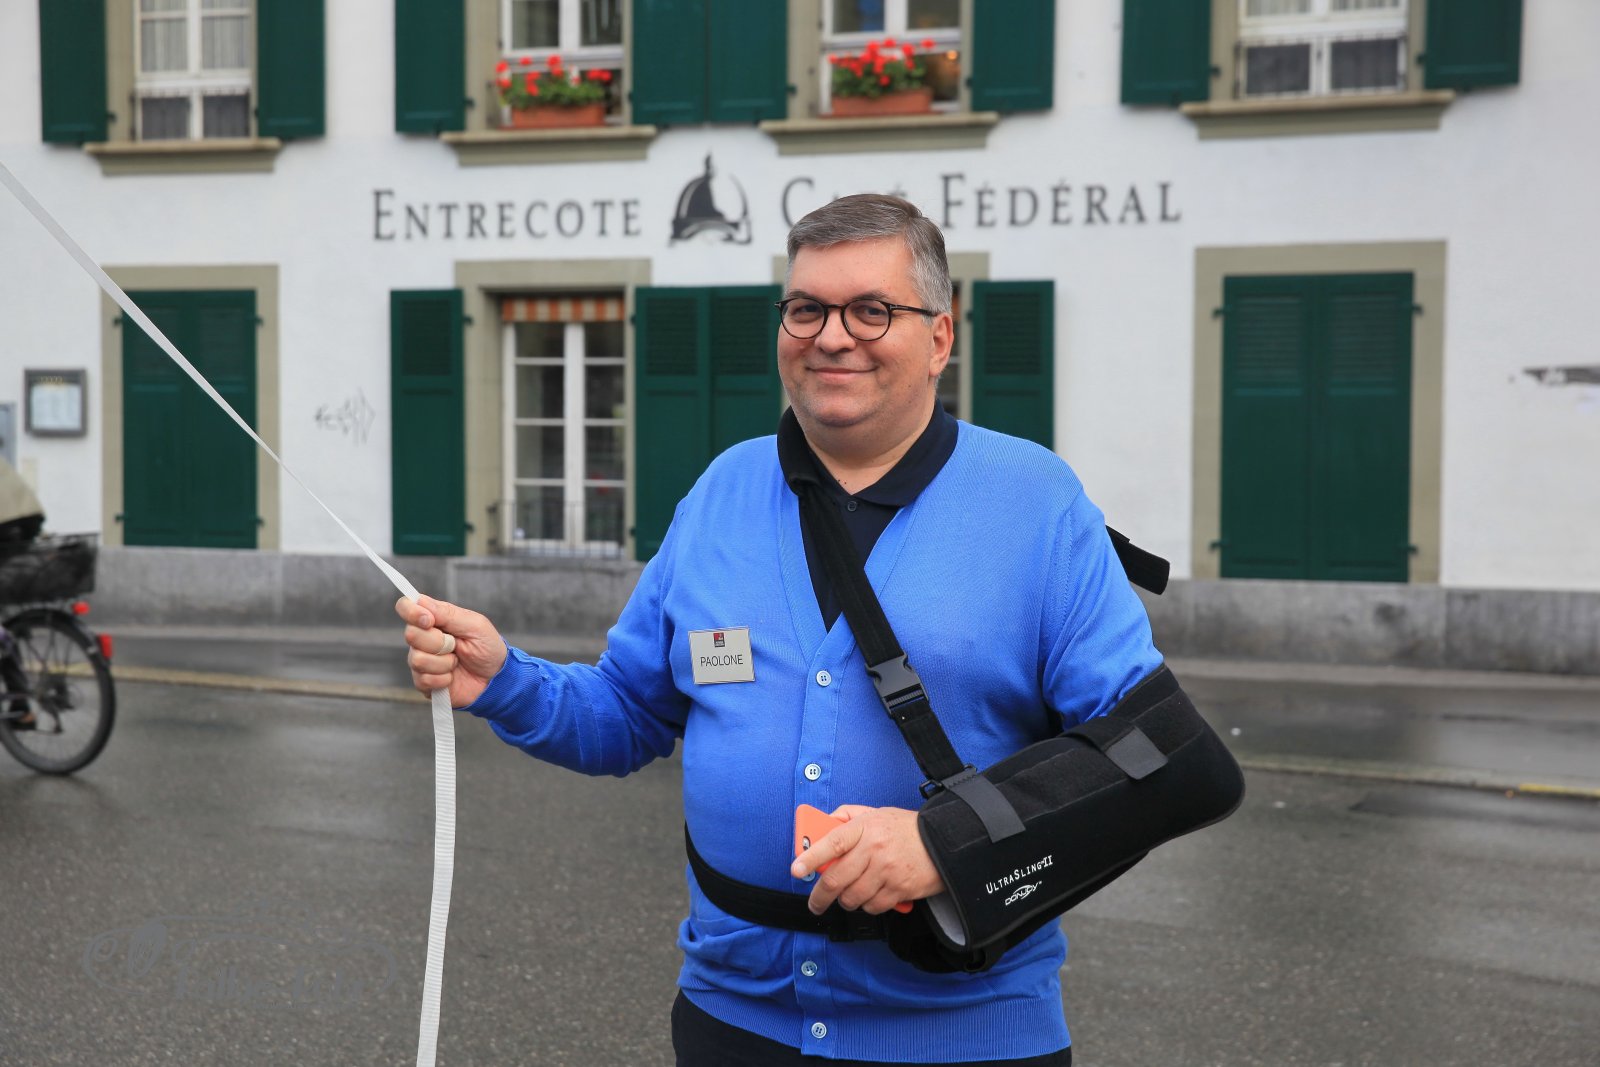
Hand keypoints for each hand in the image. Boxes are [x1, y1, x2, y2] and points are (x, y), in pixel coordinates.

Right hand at [394, 594, 506, 707]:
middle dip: (438, 642)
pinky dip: (444, 679)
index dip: (412, 612)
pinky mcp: (423, 682)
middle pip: (410, 634)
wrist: (495, 679)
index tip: (429, 620)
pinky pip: (423, 679)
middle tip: (456, 645)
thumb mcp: (475, 625)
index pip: (406, 606)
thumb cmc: (487, 647)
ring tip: (456, 662)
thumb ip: (448, 614)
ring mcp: (420, 660)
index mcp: (433, 619)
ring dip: (444, 663)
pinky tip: (452, 677)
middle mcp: (422, 638)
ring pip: (417, 659)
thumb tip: (420, 600)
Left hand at [789, 805, 945, 915]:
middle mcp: (874, 849)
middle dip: (819, 896)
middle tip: (815, 903)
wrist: (943, 842)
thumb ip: (848, 816)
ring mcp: (886, 871)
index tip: (796, 869)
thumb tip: (823, 825)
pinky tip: (871, 896)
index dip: (810, 858)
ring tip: (848, 896)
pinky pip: (872, 907)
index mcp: (865, 827)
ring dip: (846, 902)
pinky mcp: (899, 890)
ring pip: (852, 897)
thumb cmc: (905, 829)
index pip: (832, 842)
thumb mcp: (876, 813)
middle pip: (836, 879)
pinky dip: (868, 906)